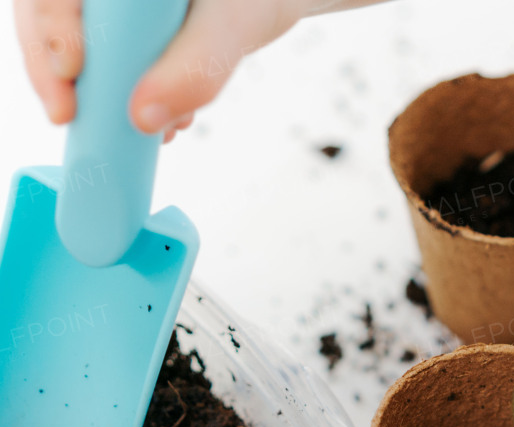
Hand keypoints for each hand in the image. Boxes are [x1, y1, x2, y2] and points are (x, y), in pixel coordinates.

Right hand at [13, 0, 378, 138]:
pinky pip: (99, 68)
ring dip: (94, 95)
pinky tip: (162, 123)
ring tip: (142, 127)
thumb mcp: (229, 30)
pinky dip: (120, 101)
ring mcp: (104, 10)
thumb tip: (144, 121)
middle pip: (46, 18)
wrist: (267, 3)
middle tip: (67, 116)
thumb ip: (195, 72)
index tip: (70, 72)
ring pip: (70, 48)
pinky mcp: (116, 36)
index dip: (49, 29)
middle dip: (52, 72)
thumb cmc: (249, 1)